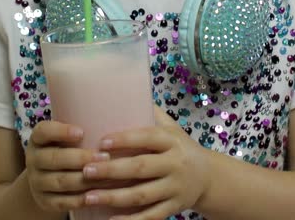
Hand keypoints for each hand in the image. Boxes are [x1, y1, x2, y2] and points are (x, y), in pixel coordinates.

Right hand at [24, 120, 111, 214]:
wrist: (46, 177)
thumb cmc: (65, 148)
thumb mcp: (65, 136)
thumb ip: (80, 130)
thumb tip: (109, 117)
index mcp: (37, 138)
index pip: (44, 131)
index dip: (61, 131)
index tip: (81, 132)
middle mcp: (33, 159)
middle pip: (54, 159)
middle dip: (80, 158)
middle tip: (104, 157)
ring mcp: (36, 181)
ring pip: (60, 181)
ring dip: (84, 180)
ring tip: (106, 176)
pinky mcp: (43, 200)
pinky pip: (61, 202)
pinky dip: (78, 200)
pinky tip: (95, 196)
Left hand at [80, 110, 213, 219]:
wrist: (209, 177)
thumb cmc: (179, 148)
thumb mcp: (171, 128)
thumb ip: (150, 113)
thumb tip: (121, 88)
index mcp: (172, 141)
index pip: (147, 137)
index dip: (125, 139)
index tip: (101, 142)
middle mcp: (175, 164)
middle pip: (141, 168)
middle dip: (111, 171)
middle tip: (85, 171)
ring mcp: (175, 188)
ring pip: (142, 195)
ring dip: (113, 198)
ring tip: (88, 197)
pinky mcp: (173, 208)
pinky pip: (150, 217)